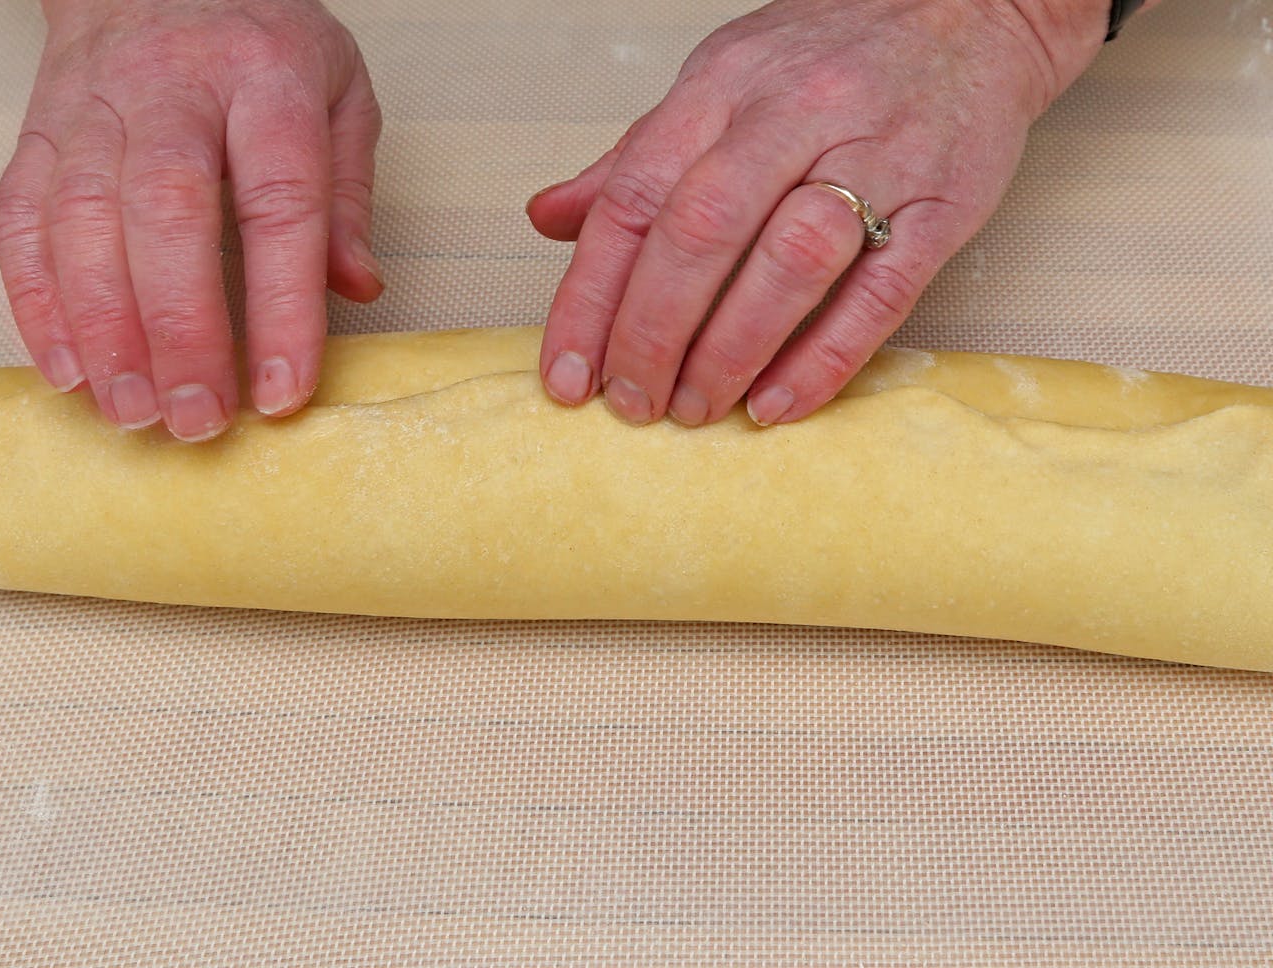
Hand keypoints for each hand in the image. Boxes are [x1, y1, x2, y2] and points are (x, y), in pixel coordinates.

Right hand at [0, 0, 382, 440]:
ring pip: (83, 219)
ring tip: (132, 413)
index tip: (284, 390)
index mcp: (265, 79)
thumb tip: (356, 289)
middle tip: (197, 419)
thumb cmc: (258, 40)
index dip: (282, 305)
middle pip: (167, 212)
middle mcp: (171, 90)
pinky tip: (68, 368)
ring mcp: (92, 109)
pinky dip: (37, 300)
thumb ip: (345, 194)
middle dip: (180, 329)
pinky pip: (21, 219)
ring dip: (103, 329)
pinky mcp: (36, 133)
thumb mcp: (338, 93)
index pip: (279, 203)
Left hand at [528, 0, 1105, 425]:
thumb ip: (637, 157)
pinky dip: (822, 359)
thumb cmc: (834, 55)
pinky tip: (775, 404)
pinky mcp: (942, 207)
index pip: (633, 197)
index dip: (590, 296)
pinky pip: (879, 294)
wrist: (973, 12)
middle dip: (651, 332)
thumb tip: (549, 219)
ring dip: (729, 351)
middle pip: (701, 231)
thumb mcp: (719, 80)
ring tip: (694, 407)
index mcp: (722, 86)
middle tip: (630, 401)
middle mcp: (792, 116)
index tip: (567, 371)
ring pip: (788, 261)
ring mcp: (875, 158)